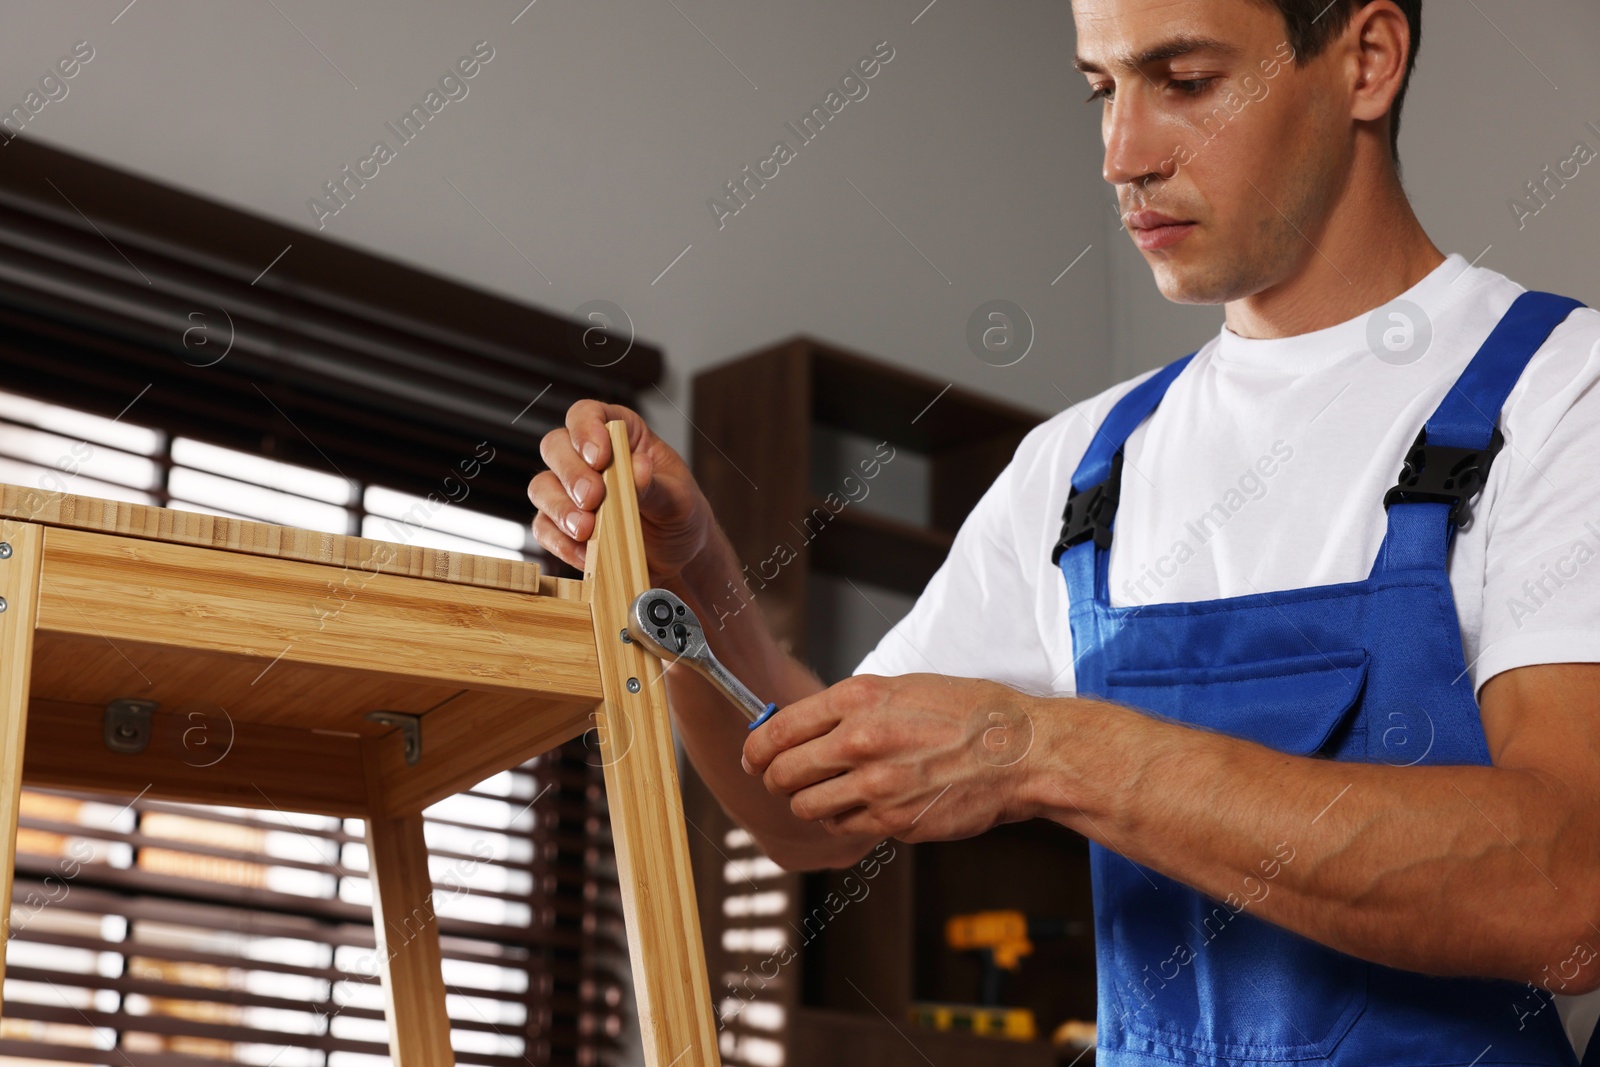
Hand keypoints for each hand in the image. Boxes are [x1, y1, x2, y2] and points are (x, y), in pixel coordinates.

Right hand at [528, 400, 712, 583]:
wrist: (679, 560)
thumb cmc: (681, 517)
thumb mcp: (679, 499)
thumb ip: (656, 485)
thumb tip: (637, 468)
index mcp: (621, 437)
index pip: (588, 414)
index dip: (586, 429)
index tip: (599, 457)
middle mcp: (588, 459)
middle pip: (555, 447)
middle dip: (571, 473)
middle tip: (593, 498)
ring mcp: (570, 493)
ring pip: (541, 487)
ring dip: (559, 508)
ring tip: (586, 530)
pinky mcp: (562, 526)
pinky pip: (544, 528)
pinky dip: (560, 542)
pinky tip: (586, 554)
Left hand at [740, 673, 1045, 843]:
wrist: (1021, 752)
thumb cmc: (969, 713)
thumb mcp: (903, 688)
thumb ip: (851, 708)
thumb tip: (807, 727)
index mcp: (858, 700)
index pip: (778, 730)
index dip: (755, 749)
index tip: (752, 757)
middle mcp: (859, 742)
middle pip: (782, 773)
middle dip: (775, 779)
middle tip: (782, 780)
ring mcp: (876, 787)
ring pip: (807, 807)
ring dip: (809, 804)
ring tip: (825, 795)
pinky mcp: (894, 822)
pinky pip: (845, 828)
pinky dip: (845, 821)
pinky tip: (862, 807)